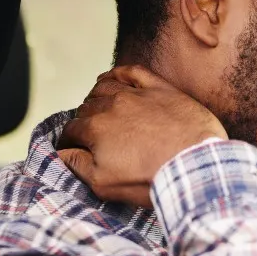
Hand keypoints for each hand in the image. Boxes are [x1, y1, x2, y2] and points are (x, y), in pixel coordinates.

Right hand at [57, 65, 227, 206]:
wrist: (195, 167)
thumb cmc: (152, 179)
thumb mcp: (104, 184)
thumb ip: (77, 165)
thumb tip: (61, 153)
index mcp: (96, 128)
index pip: (71, 131)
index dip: (69, 142)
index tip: (73, 149)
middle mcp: (112, 105)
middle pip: (87, 109)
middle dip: (84, 122)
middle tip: (92, 135)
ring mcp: (137, 94)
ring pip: (105, 87)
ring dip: (96, 97)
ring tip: (98, 107)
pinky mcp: (161, 89)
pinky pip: (132, 72)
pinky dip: (118, 74)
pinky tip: (113, 79)